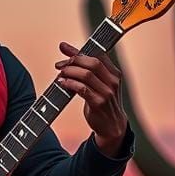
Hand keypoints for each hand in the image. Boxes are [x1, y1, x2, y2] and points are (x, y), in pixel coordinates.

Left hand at [55, 39, 127, 153]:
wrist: (112, 128)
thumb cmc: (103, 103)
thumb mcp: (101, 84)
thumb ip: (88, 69)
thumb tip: (66, 49)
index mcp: (114, 74)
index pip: (97, 55)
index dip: (78, 50)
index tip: (62, 47)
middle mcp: (112, 82)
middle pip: (92, 63)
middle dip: (73, 61)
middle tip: (59, 65)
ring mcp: (106, 93)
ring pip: (86, 75)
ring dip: (70, 72)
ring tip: (60, 75)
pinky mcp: (98, 104)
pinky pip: (82, 89)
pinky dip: (70, 84)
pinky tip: (62, 84)